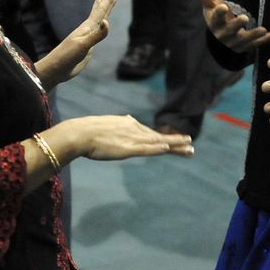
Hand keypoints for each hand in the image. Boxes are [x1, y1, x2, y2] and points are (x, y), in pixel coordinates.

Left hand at [36, 0, 115, 85]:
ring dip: (100, 12)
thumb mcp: (82, 46)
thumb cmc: (67, 56)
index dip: (106, 3)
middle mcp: (86, 31)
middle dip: (105, 4)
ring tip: (100, 2)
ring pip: (95, 22)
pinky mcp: (85, 47)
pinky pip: (94, 33)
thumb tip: (106, 22)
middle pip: (98, 15)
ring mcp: (85, 39)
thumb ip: (96, 35)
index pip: (99, 13)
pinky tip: (97, 26)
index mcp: (86, 29)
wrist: (55, 69)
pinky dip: (97, 27)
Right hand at [67, 114, 193, 159]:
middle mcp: (133, 128)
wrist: (79, 133)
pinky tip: (168, 148)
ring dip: (174, 145)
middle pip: (158, 137)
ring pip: (157, 142)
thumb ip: (117, 127)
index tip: (175, 142)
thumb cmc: (87, 132)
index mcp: (128, 123)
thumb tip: (125, 120)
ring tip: (189, 149)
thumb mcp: (105, 127)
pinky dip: (158, 148)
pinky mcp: (127, 148)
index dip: (163, 138)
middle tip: (190, 145)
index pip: (149, 133)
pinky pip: (146, 149)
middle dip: (175, 142)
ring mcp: (131, 138)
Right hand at [191, 0, 269, 53]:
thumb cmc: (216, 16)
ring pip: (244, 40)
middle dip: (236, 25)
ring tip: (263, 30)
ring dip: (253, 35)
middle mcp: (223, 34)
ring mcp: (234, 42)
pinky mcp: (243, 47)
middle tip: (244, 18)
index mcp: (215, 23)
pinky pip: (254, 44)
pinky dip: (263, 41)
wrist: (220, 35)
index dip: (218, 13)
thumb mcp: (210, 6)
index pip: (215, 18)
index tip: (222, 6)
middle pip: (230, 30)